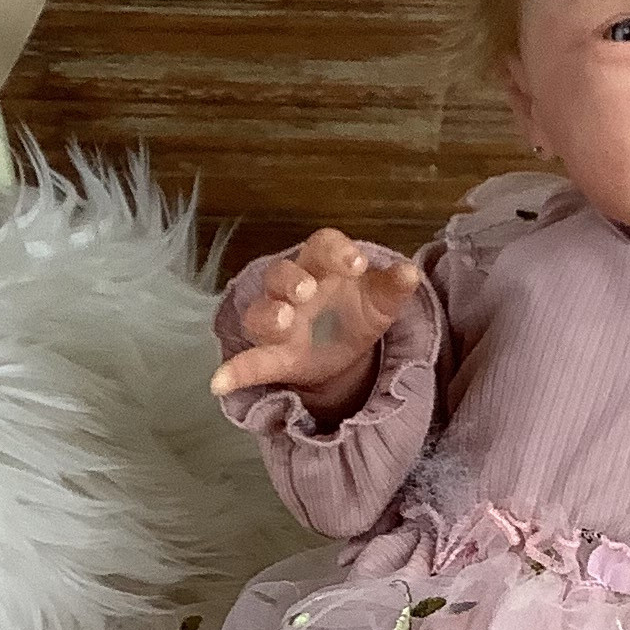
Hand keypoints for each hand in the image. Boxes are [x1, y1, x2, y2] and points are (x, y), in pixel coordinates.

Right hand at [208, 226, 426, 415]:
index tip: (357, 265)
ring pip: (261, 311)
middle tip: (307, 290)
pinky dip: (234, 372)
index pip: (322, 245)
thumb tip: (411, 273)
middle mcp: (294, 287)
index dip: (335, 251)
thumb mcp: (383, 301)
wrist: (347, 348)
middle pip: (282, 273)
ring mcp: (280, 322)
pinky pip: (249, 362)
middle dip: (291, 279)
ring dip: (268, 314)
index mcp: (324, 265)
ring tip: (282, 321)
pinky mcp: (273, 356)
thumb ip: (394, 287)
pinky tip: (219, 383)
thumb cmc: (359, 310)